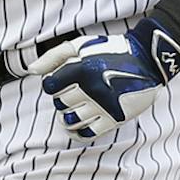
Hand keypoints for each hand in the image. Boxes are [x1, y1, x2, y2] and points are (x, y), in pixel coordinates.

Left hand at [32, 20, 179, 138]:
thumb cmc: (110, 50)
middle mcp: (92, 89)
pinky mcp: (115, 118)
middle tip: (72, 92)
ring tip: (73, 109)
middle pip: (60, 103)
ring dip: (67, 116)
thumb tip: (31, 71)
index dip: (52, 84)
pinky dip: (76, 132)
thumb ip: (54, 56)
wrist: (148, 60)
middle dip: (61, 98)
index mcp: (82, 70)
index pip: (50, 86)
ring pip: (70, 120)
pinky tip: (75, 126)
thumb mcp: (81, 45)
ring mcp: (104, 105)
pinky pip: (87, 133)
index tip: (60, 81)